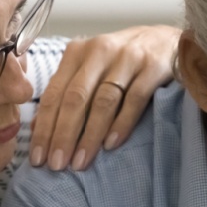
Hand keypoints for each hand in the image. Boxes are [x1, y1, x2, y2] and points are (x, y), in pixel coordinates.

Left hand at [30, 26, 179, 170]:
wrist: (169, 41)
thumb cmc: (124, 62)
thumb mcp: (92, 70)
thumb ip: (68, 93)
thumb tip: (39, 128)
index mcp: (78, 52)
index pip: (54, 93)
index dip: (44, 127)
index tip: (37, 158)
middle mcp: (100, 50)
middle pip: (75, 97)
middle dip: (63, 134)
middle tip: (57, 165)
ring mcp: (128, 57)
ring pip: (103, 101)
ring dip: (90, 135)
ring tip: (80, 162)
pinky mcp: (154, 66)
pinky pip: (134, 99)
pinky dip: (121, 123)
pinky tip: (111, 145)